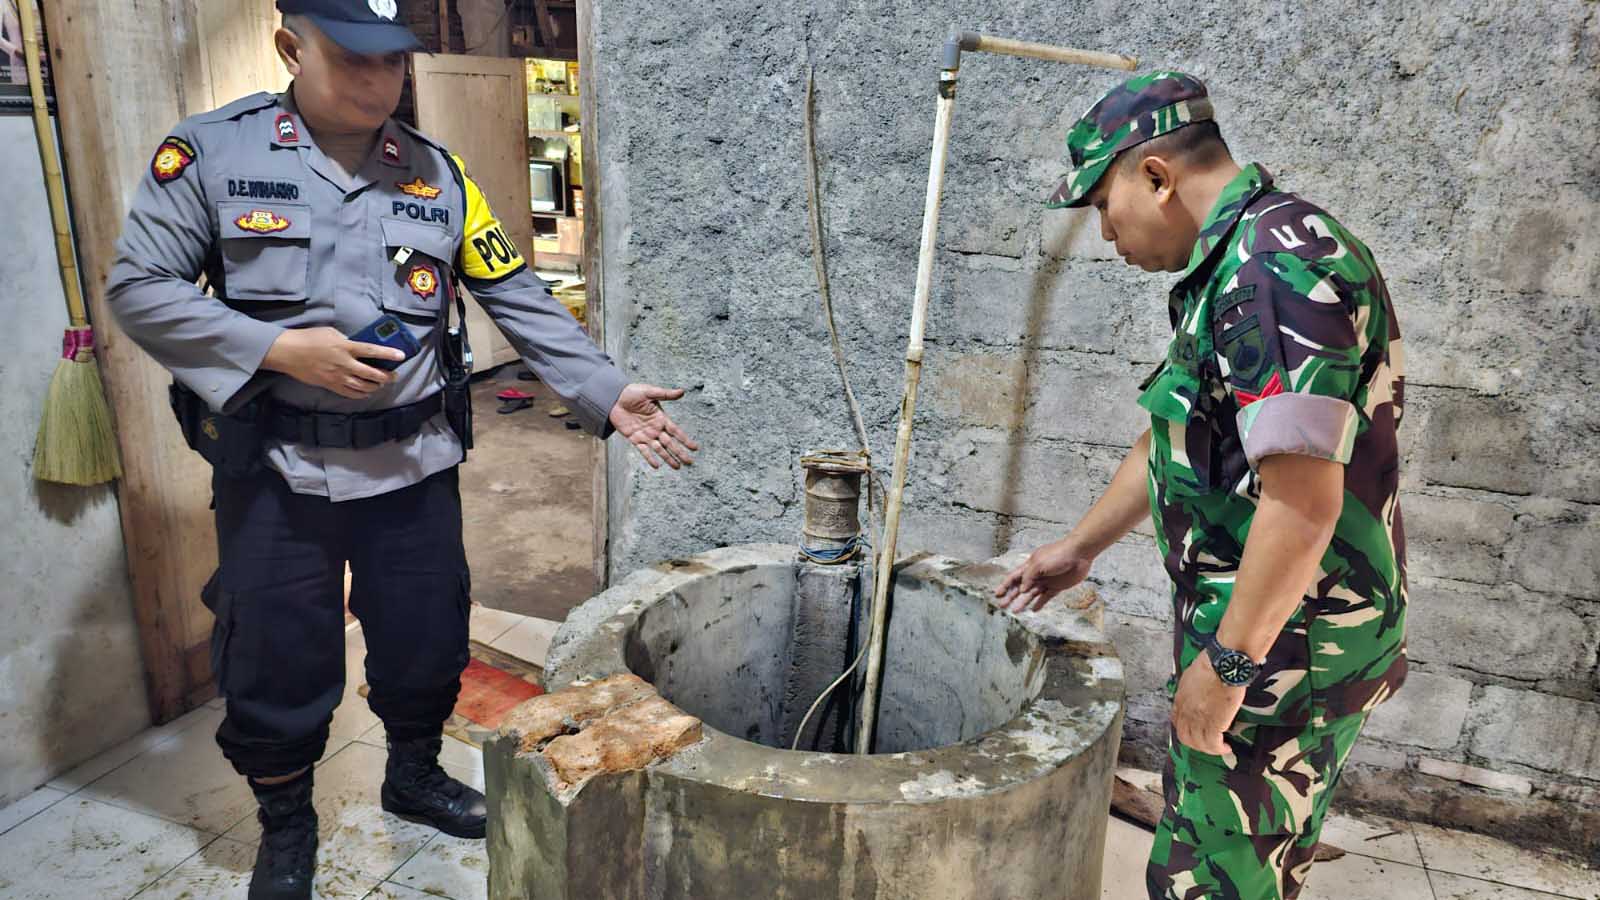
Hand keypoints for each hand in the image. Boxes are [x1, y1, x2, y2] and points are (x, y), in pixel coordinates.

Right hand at [261, 327, 401, 398]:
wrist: (289, 352)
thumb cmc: (309, 338)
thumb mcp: (331, 332)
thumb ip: (347, 340)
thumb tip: (357, 346)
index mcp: (346, 348)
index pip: (372, 351)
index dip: (388, 354)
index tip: (401, 356)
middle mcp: (344, 364)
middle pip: (372, 374)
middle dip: (386, 377)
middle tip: (393, 376)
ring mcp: (337, 377)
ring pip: (363, 387)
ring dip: (375, 387)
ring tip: (380, 384)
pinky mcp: (330, 386)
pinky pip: (350, 393)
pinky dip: (360, 394)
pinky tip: (365, 392)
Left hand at [609, 383, 699, 469]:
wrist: (614, 398)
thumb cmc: (632, 393)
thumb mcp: (650, 392)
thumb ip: (665, 394)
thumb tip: (682, 392)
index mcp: (661, 418)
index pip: (676, 431)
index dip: (685, 440)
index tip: (695, 448)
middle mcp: (655, 428)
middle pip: (670, 443)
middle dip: (680, 453)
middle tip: (690, 462)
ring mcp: (645, 435)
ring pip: (659, 449)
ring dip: (668, 458)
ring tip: (677, 467)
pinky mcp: (634, 438)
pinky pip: (644, 451)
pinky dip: (650, 458)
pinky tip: (657, 466)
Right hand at [993, 538, 1093, 611]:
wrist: (1079, 554)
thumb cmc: (1057, 555)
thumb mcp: (1039, 564)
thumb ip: (1028, 577)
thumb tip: (1022, 590)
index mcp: (1030, 566)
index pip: (1014, 577)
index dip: (1005, 585)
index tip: (997, 594)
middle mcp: (1036, 574)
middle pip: (1020, 587)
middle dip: (1010, 596)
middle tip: (1002, 605)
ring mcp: (1046, 581)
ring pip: (1031, 594)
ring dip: (1022, 602)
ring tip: (1015, 611)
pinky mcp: (1057, 587)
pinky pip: (1046, 597)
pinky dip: (1039, 603)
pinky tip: (1033, 610)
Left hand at [1171, 652, 1246, 754]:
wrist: (1223, 664)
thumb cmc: (1212, 664)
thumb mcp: (1192, 676)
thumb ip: (1191, 688)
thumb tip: (1198, 692)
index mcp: (1180, 699)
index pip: (1177, 722)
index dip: (1186, 731)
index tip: (1196, 732)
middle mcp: (1186, 711)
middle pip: (1185, 737)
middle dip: (1197, 744)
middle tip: (1209, 744)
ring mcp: (1198, 718)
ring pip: (1199, 744)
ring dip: (1210, 749)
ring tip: (1220, 747)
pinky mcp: (1213, 723)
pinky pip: (1212, 744)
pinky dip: (1219, 749)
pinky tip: (1226, 747)